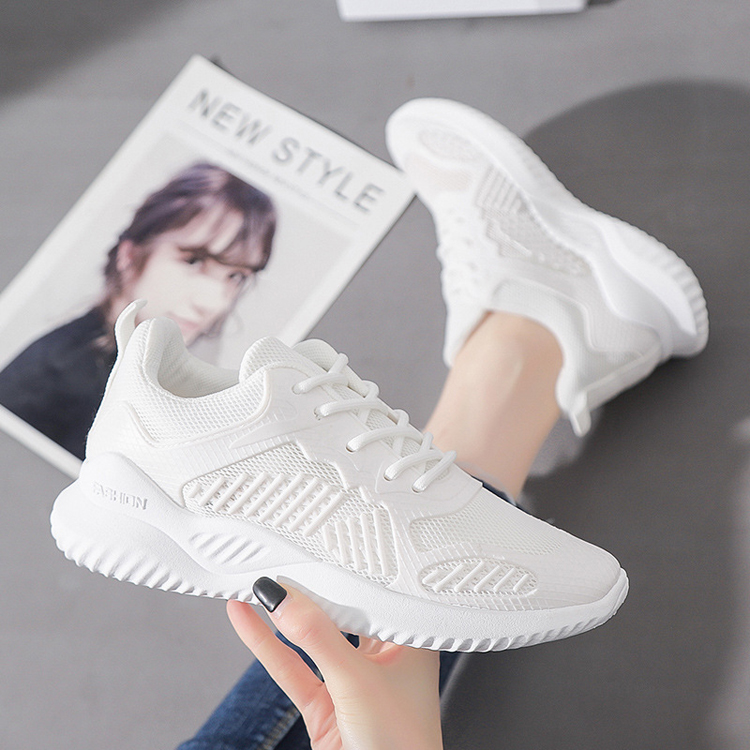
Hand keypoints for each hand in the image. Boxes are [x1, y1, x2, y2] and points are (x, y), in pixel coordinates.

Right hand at [227, 579, 443, 749]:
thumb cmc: (402, 746)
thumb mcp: (356, 680)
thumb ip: (317, 638)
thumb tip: (284, 599)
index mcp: (408, 640)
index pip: (369, 594)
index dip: (339, 573)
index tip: (309, 554)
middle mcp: (381, 656)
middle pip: (337, 612)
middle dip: (308, 591)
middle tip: (280, 562)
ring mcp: (350, 680)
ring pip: (311, 639)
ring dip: (281, 616)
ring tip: (255, 583)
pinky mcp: (325, 704)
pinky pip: (291, 668)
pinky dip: (267, 645)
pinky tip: (247, 620)